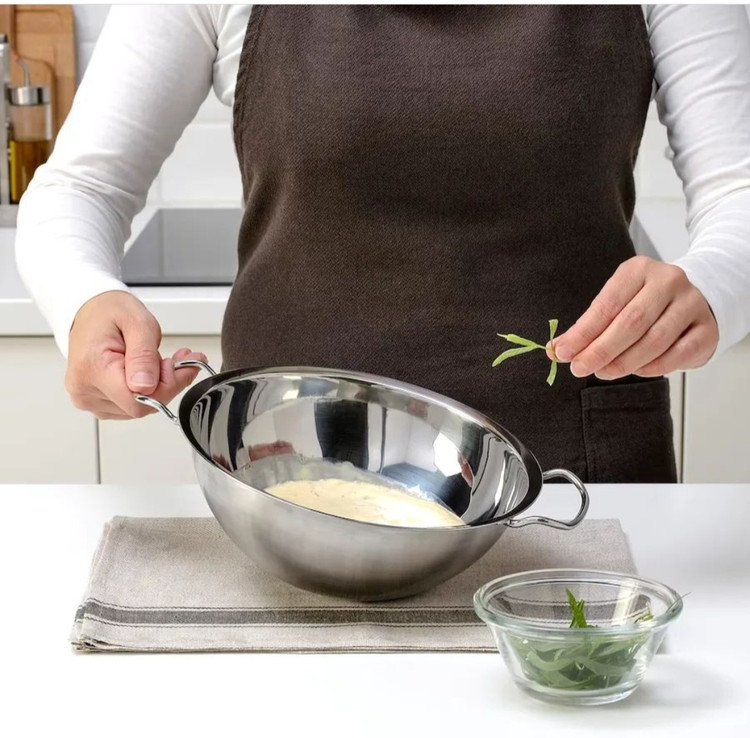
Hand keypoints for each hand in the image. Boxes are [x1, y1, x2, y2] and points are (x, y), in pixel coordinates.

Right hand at [65, 291, 206, 418]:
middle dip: (166, 385)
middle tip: (176, 360)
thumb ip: (144, 355)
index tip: (177, 366)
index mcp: (92, 368)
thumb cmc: (109, 313)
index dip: (165, 388)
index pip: (137, 402)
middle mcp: (84, 389)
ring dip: (158, 387)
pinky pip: (130, 406)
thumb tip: (146, 386)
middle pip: (140, 407)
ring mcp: (89, 399)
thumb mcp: (137, 323)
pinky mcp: (96, 402)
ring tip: (157, 361)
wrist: (91, 312)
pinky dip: (147, 391)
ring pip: (139, 408)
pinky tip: (148, 372)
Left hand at [548, 256, 718, 378]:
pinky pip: (678, 354)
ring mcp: (692, 304)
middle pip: (630, 322)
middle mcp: (668, 281)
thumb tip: (556, 349)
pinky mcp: (707, 329)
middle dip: (600, 350)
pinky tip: (636, 371)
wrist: (692, 299)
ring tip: (602, 372)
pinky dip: (652, 367)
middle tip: (579, 368)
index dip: (582, 332)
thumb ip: (588, 326)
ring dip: (624, 362)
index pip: (606, 304)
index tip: (562, 352)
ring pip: (654, 340)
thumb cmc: (643, 303)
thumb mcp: (614, 304)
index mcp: (638, 270)